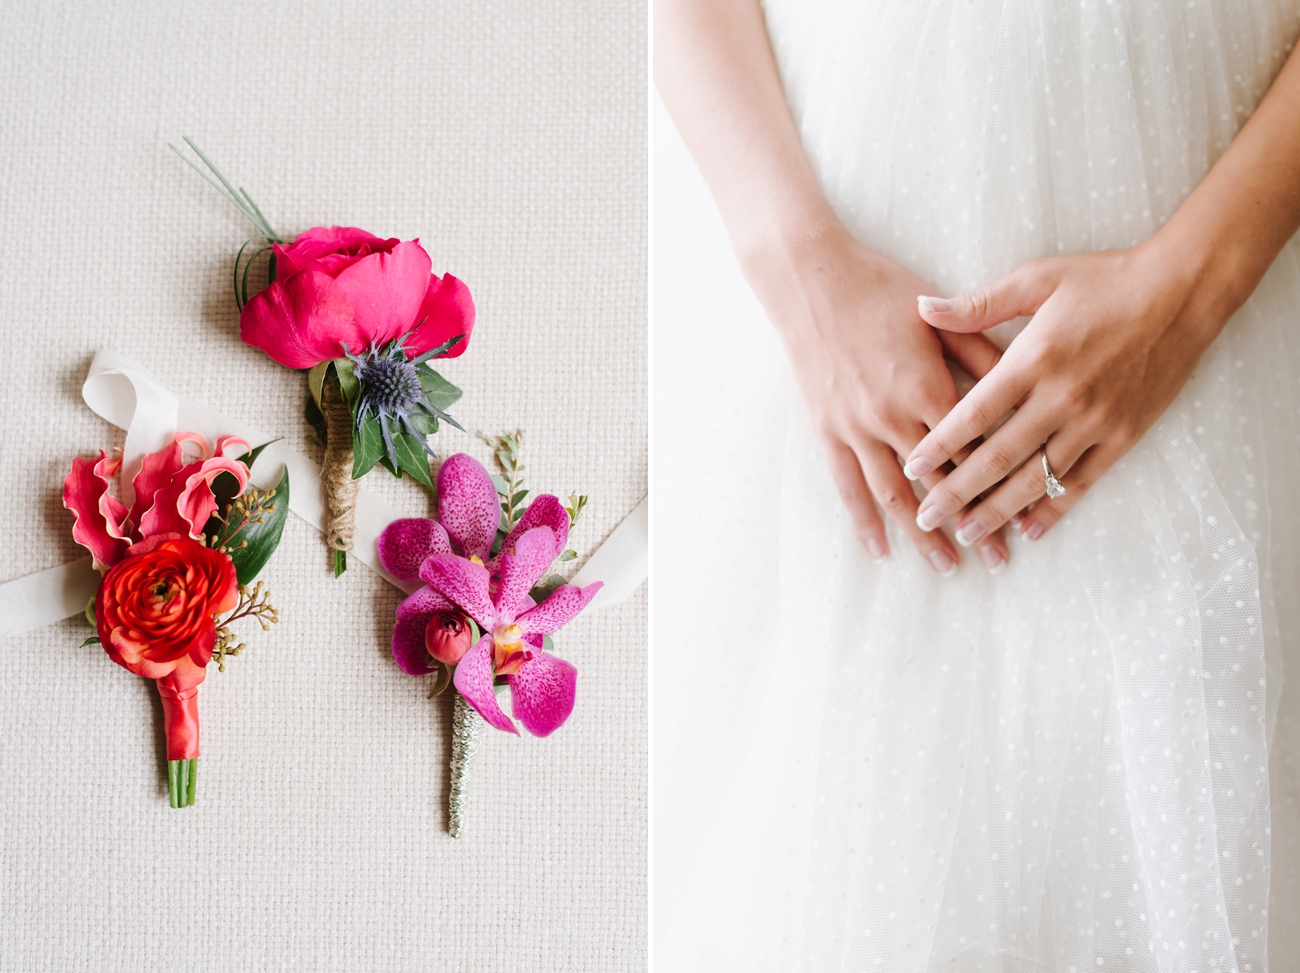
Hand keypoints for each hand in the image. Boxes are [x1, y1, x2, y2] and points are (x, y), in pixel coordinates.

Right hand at [752, 224, 1010, 573]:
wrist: (812, 281)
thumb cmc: (881, 290)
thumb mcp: (939, 318)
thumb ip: (981, 353)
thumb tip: (1023, 383)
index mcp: (929, 388)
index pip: (975, 451)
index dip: (1001, 487)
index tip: (1024, 517)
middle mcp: (894, 417)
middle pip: (941, 483)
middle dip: (971, 523)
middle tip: (996, 561)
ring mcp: (857, 428)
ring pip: (895, 495)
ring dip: (922, 534)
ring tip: (946, 566)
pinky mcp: (828, 430)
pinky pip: (848, 485)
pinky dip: (864, 520)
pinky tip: (879, 548)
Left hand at [904, 243, 1229, 543]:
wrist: (1183, 291)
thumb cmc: (1105, 280)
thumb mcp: (1037, 278)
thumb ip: (977, 304)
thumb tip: (922, 310)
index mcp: (1034, 359)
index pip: (974, 415)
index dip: (940, 446)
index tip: (911, 469)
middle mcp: (1062, 396)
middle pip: (998, 457)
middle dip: (957, 492)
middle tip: (926, 516)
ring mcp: (1095, 421)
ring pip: (1037, 479)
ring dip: (998, 510)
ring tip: (967, 532)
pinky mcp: (1124, 435)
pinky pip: (1082, 482)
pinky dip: (1053, 509)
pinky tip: (1028, 529)